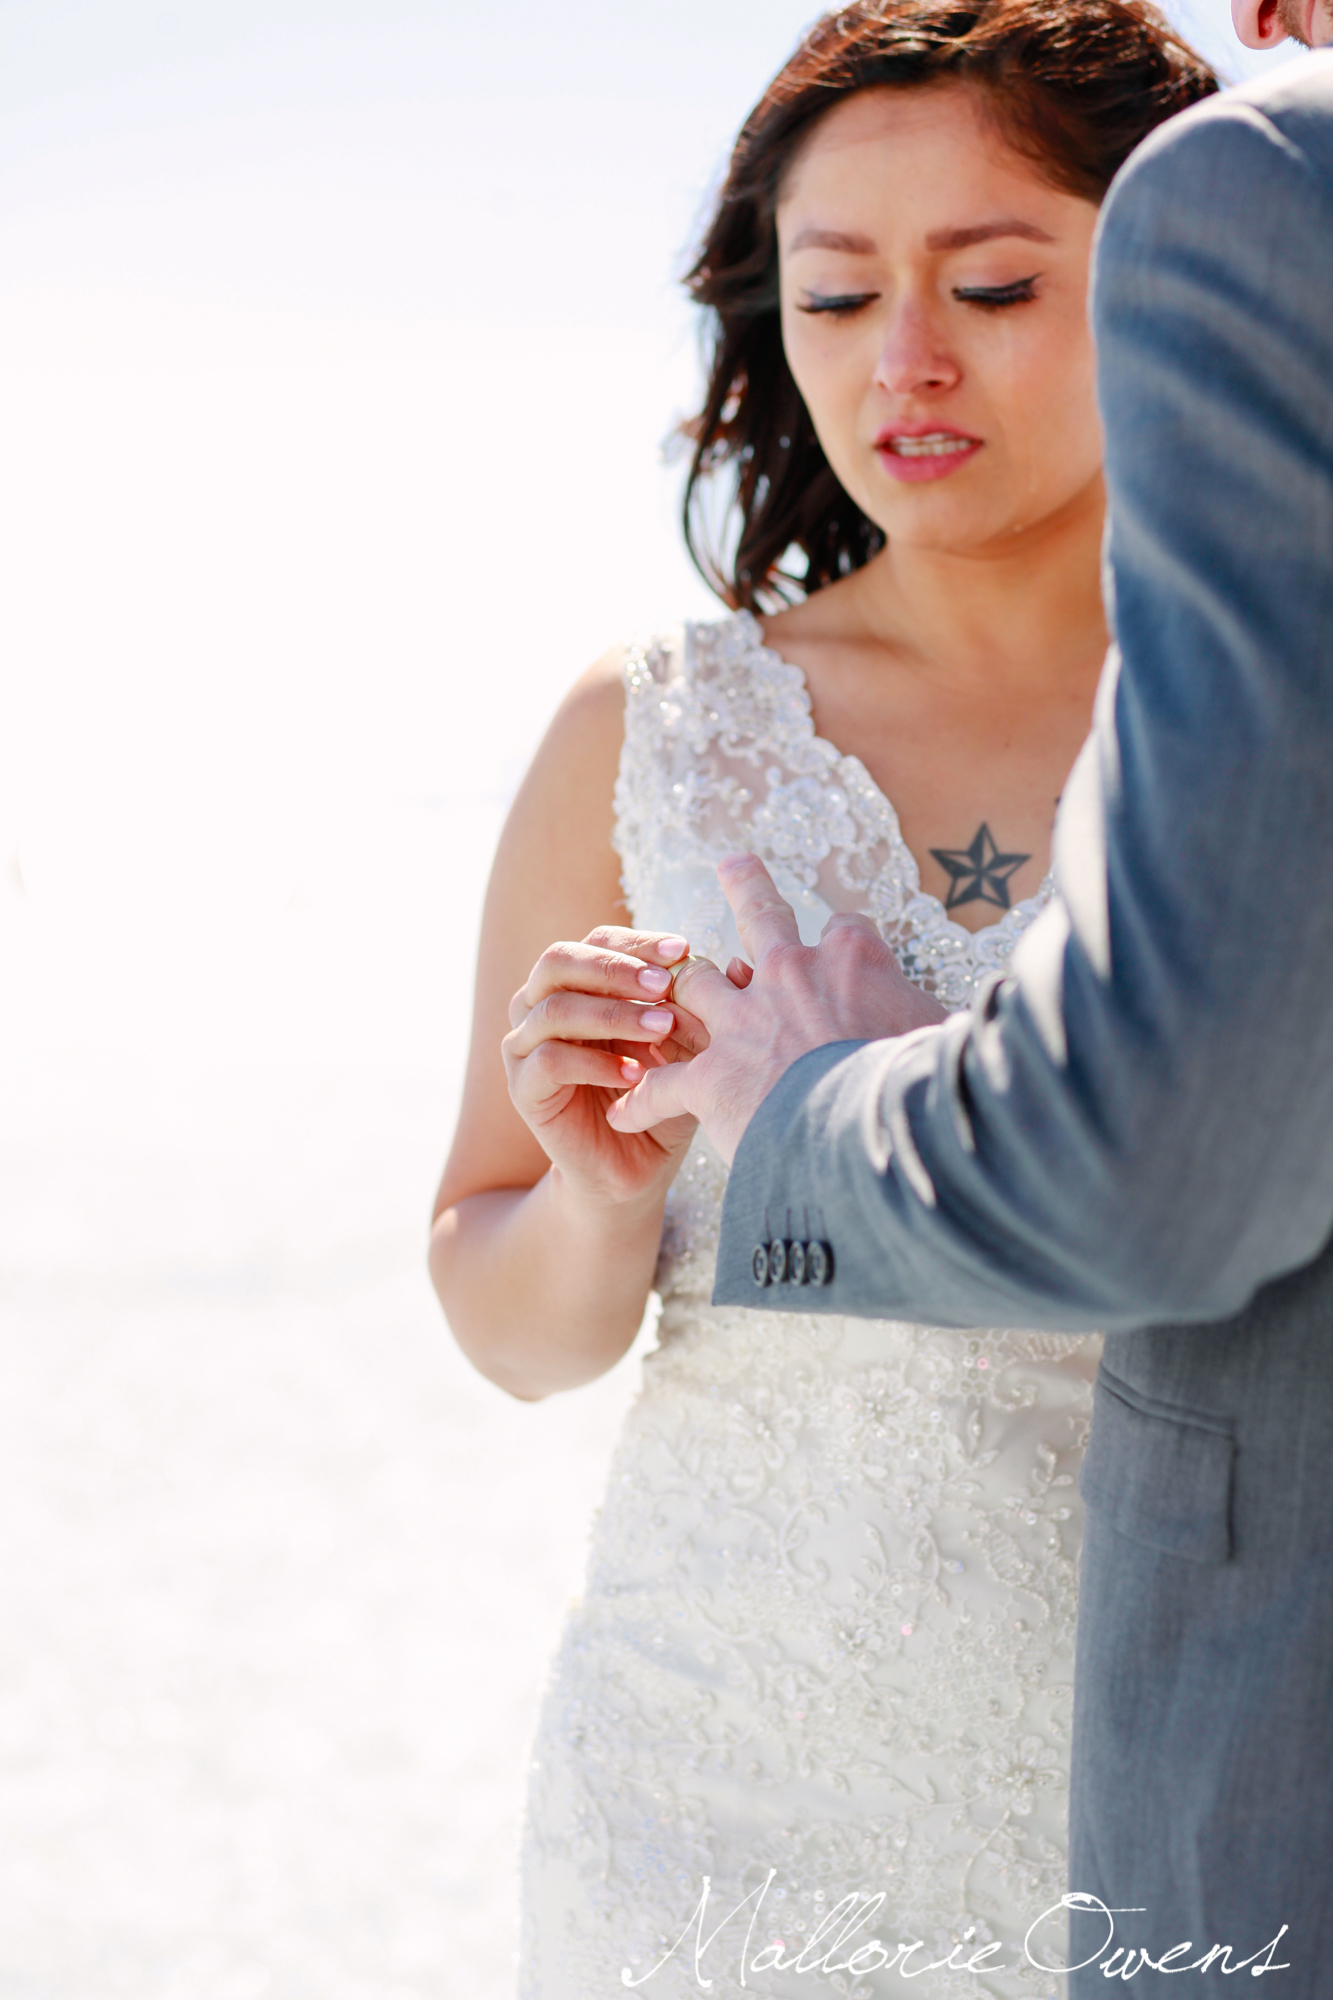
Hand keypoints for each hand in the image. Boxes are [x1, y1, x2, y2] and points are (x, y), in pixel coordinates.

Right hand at [503, 925, 707, 1209]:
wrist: (634, 1171)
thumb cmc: (661, 1099)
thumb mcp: (688, 1048)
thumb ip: (701, 1009)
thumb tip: (736, 967)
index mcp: (577, 984)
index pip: (597, 941)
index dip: (637, 942)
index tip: (683, 949)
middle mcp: (540, 1005)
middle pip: (559, 960)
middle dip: (616, 968)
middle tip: (664, 985)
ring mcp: (524, 1046)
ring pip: (554, 1008)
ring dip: (612, 1014)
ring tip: (660, 1029)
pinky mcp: (523, 1089)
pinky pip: (549, 1060)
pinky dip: (595, 1062)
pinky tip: (635, 1075)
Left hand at [605, 854, 948, 1163]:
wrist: (881, 1133)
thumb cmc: (929, 1086)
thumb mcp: (953, 1036)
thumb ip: (948, 1020)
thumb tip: (1003, 1017)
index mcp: (855, 959)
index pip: (846, 931)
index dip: (844, 944)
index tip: (846, 951)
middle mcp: (791, 975)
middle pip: (760, 918)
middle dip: (745, 888)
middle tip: (732, 864)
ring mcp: (745, 1024)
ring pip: (696, 984)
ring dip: (679, 990)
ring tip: (653, 991)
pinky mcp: (713, 1078)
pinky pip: (663, 1083)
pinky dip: (644, 1098)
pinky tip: (625, 1112)